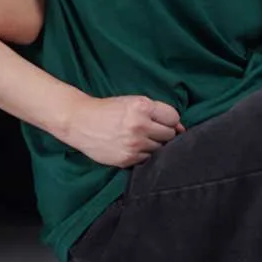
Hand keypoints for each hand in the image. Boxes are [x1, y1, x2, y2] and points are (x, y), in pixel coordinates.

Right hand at [59, 94, 183, 167]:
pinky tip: (132, 147)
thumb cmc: (107, 110)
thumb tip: (181, 128)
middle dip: (163, 133)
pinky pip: (148, 159)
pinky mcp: (128, 159)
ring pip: (160, 148)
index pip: (173, 117)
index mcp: (142, 106)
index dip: (170, 120)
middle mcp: (140, 125)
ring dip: (154, 145)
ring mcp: (134, 144)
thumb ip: (155, 112)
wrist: (80, 122)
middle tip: (150, 130)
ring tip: (140, 139)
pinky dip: (144, 154)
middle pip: (169, 134)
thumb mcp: (131, 102)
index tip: (164, 122)